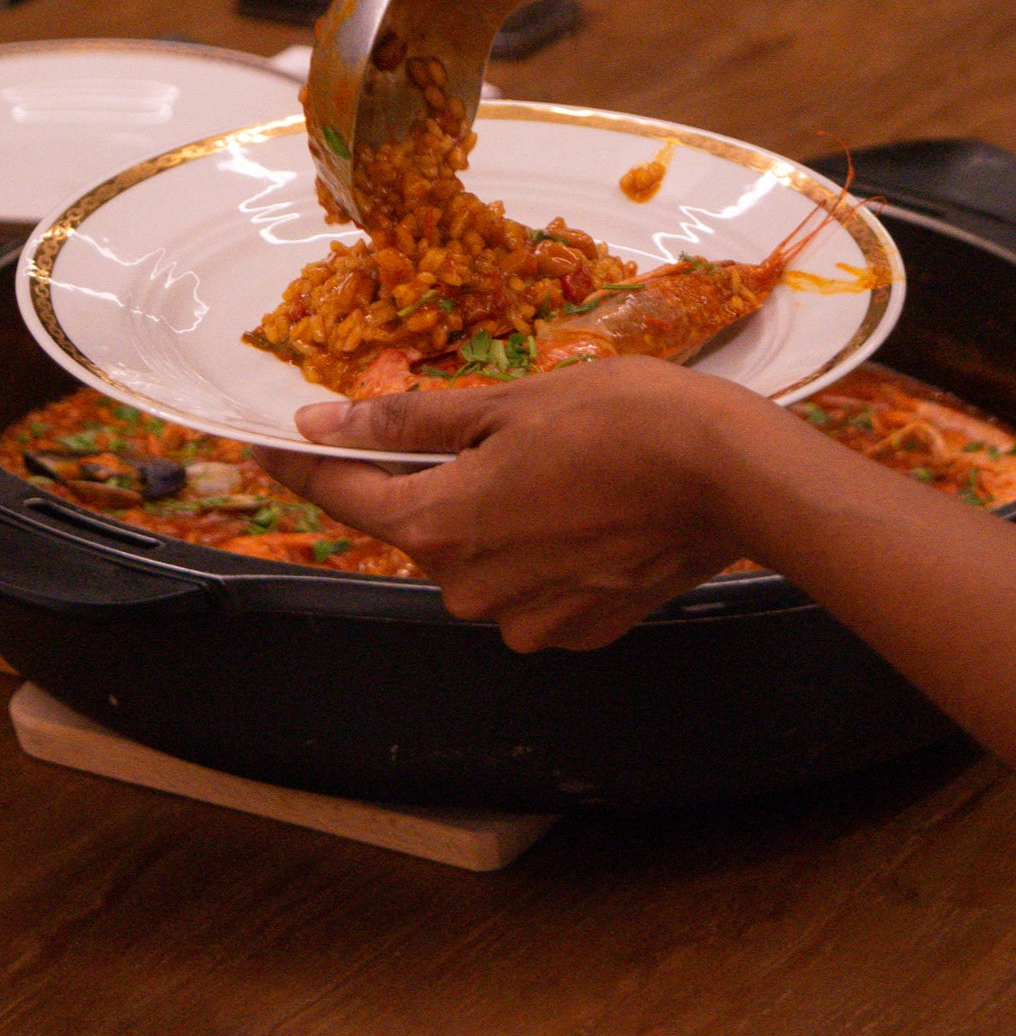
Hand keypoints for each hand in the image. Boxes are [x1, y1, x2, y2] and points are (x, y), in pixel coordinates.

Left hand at [254, 357, 748, 651]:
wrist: (728, 477)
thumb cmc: (623, 421)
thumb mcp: (506, 403)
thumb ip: (408, 422)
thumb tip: (325, 423)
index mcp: (442, 525)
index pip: (345, 495)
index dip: (302, 466)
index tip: (267, 446)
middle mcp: (469, 588)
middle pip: (421, 527)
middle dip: (439, 481)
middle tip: (494, 434)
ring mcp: (524, 620)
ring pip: (479, 558)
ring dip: (496, 517)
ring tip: (559, 471)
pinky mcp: (575, 632)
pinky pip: (530, 586)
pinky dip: (541, 551)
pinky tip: (587, 514)